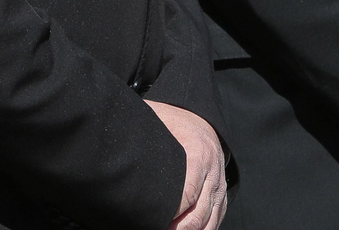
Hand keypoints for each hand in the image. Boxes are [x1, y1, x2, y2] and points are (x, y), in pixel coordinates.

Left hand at [146, 100, 226, 229]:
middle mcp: (214, 175)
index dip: (170, 212)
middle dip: (177, 229)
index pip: (187, 194)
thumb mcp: (159, 120)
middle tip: (157, 229)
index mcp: (199, 156)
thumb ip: (143, 131)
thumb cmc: (176, 122)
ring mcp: (219, 188)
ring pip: (209, 222)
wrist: (203, 121)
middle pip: (198, 215)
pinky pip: (215, 221)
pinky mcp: (221, 197)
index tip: (153, 219)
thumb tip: (118, 147)